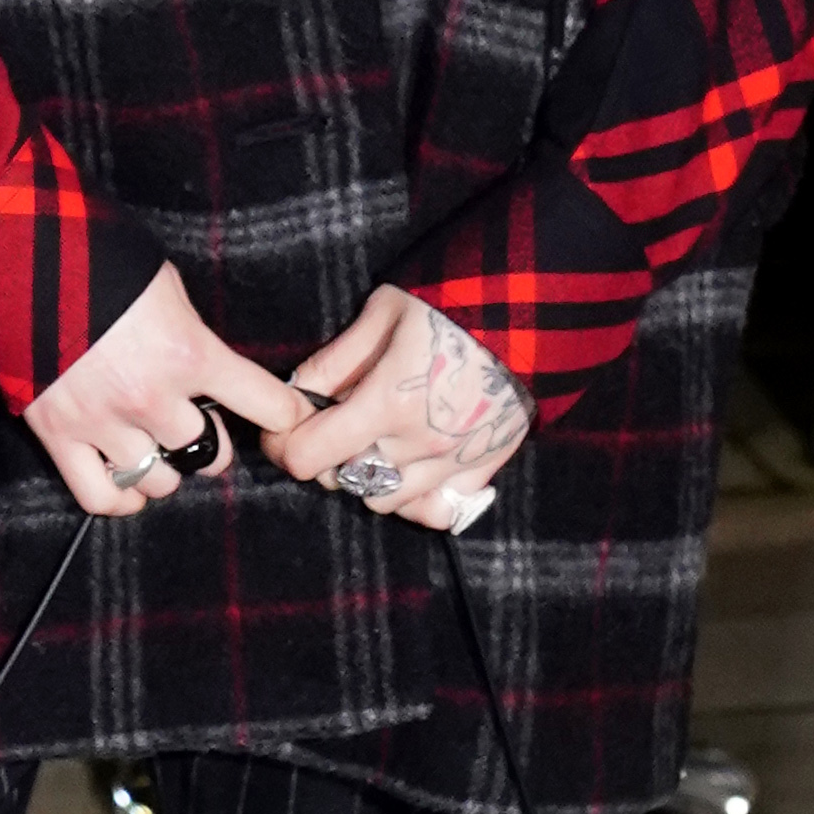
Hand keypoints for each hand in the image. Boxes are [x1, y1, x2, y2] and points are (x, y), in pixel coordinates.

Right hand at [23, 261, 307, 519]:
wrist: (16, 256)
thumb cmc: (96, 258)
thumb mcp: (165, 285)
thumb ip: (191, 333)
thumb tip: (209, 366)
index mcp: (190, 353)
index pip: (266, 404)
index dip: (286, 413)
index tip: (290, 417)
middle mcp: (153, 397)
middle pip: (210, 453)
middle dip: (211, 443)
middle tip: (199, 426)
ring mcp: (104, 421)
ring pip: (161, 480)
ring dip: (167, 469)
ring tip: (157, 449)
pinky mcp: (59, 434)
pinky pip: (101, 495)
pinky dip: (122, 498)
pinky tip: (129, 484)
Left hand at [273, 284, 534, 534]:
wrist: (530, 314)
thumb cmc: (450, 305)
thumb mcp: (382, 314)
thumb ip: (335, 360)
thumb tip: (295, 391)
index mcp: (388, 402)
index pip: (310, 456)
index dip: (284, 446)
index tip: (283, 431)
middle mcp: (419, 444)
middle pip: (342, 480)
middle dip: (325, 457)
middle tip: (329, 427)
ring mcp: (453, 464)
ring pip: (384, 501)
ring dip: (366, 477)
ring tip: (371, 441)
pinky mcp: (481, 471)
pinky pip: (432, 509)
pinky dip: (411, 495)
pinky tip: (408, 463)